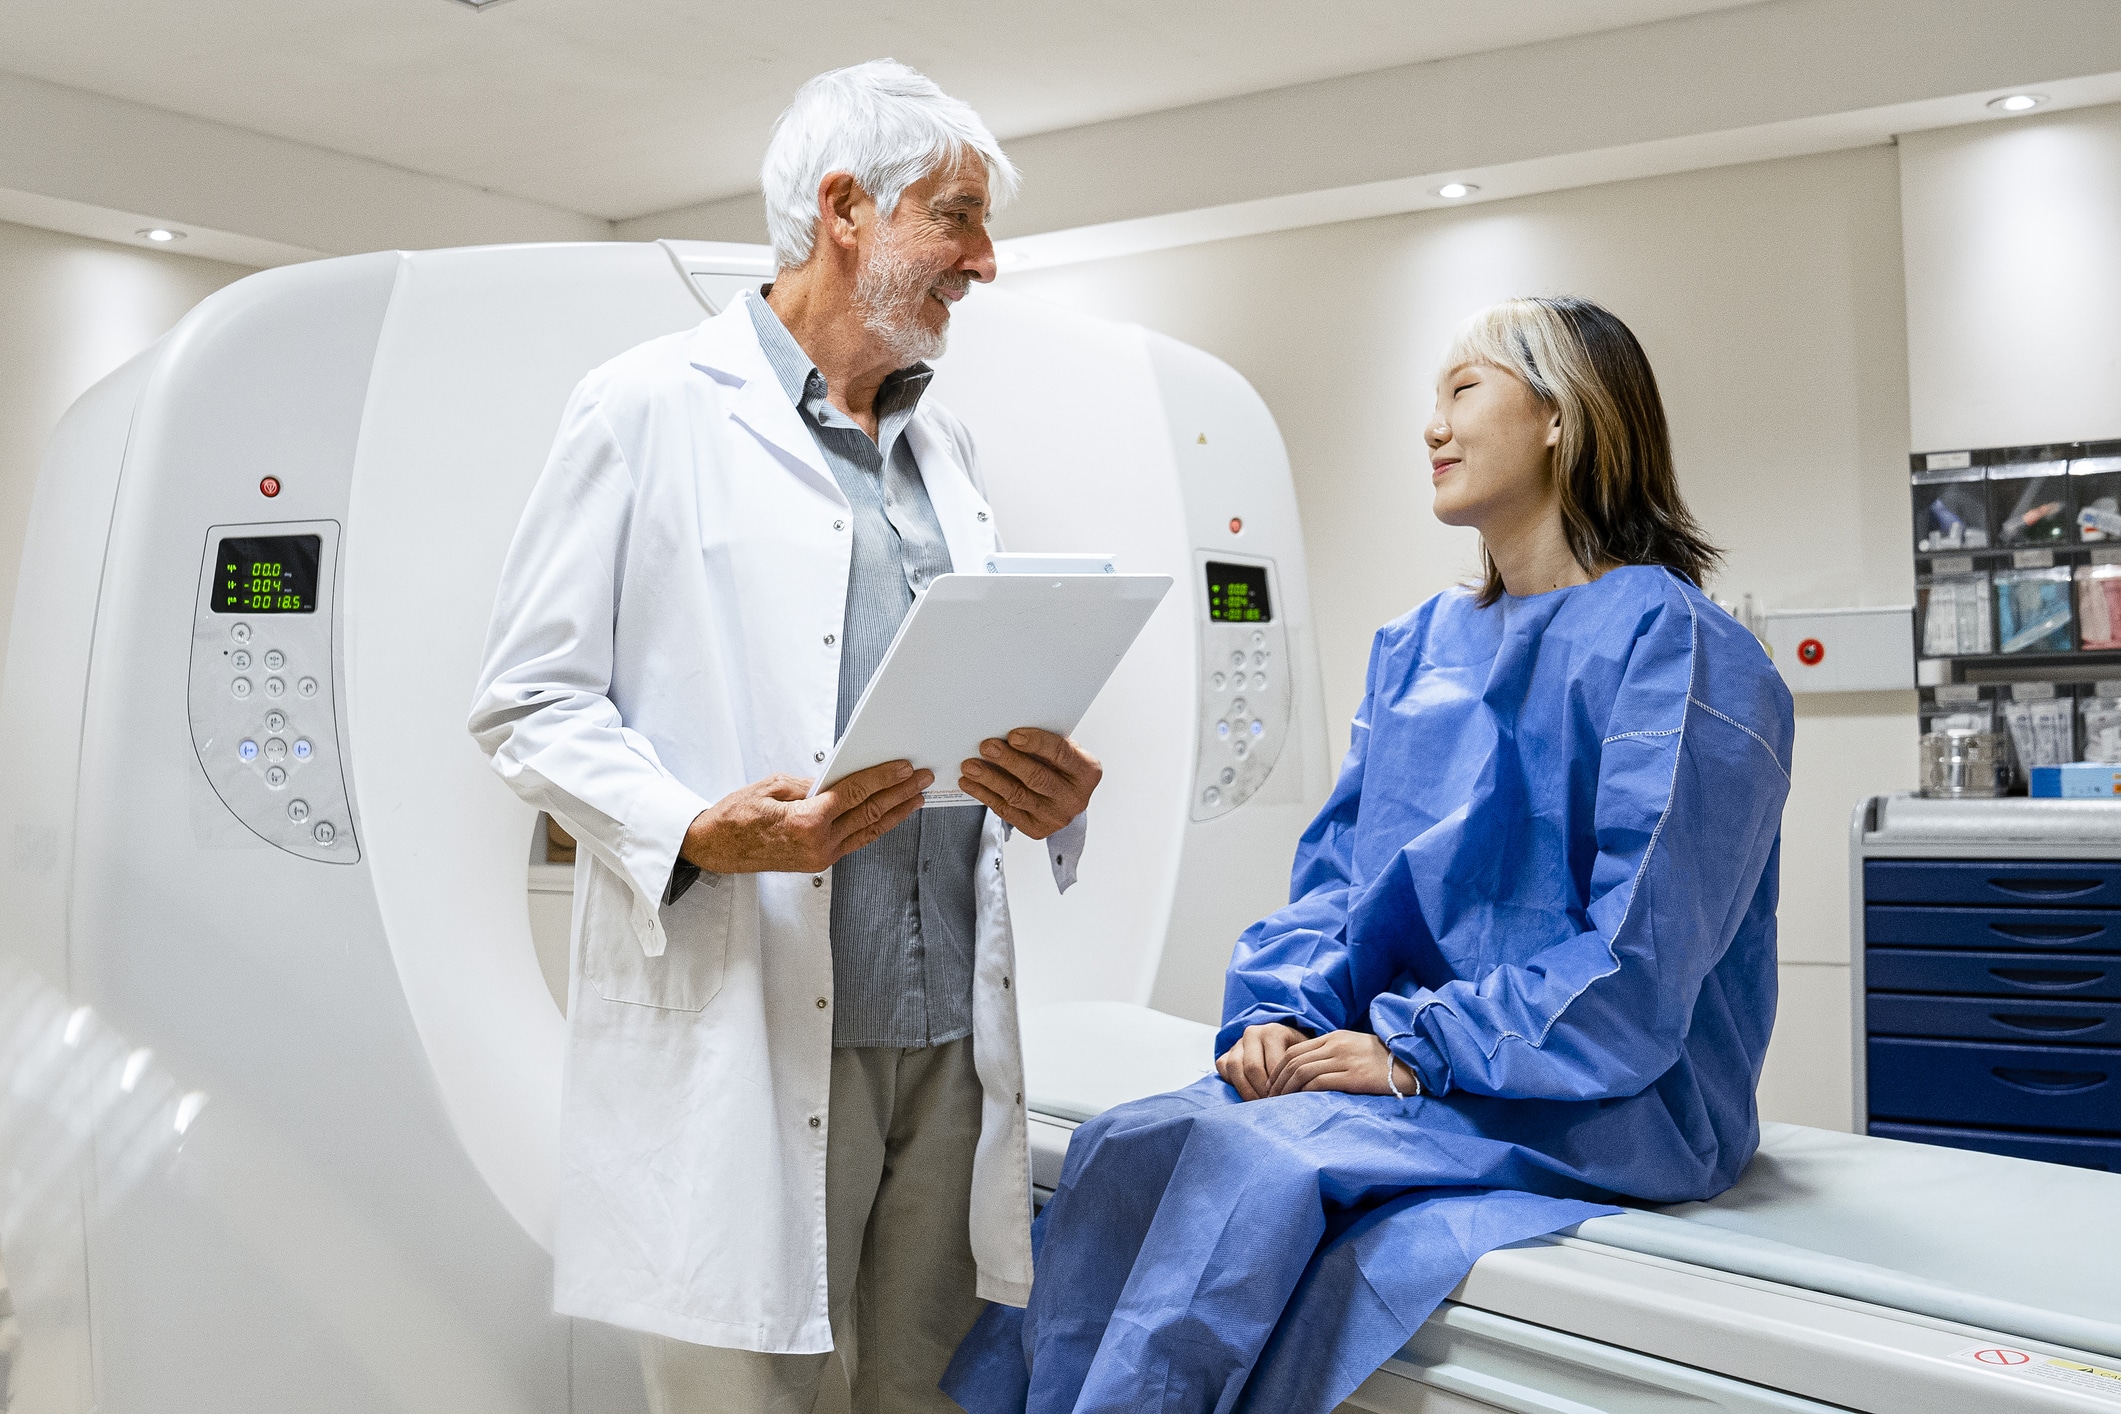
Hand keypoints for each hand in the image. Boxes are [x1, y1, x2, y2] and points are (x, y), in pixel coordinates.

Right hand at [679, 760, 931, 873]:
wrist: (715, 848)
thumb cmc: (736, 816)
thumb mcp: (772, 786)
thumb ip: (809, 784)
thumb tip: (838, 779)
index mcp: (806, 821)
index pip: (855, 795)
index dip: (883, 779)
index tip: (903, 768)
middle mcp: (818, 843)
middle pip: (869, 814)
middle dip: (899, 794)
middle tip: (921, 778)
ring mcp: (821, 856)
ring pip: (868, 832)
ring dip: (896, 813)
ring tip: (917, 797)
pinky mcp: (819, 862)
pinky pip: (856, 842)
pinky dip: (876, 827)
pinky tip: (890, 816)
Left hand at [957, 728, 1101, 838]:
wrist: (1063, 799)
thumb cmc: (1059, 766)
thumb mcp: (1062, 750)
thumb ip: (1044, 742)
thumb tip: (1006, 728)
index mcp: (1087, 771)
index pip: (1062, 754)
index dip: (1037, 743)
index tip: (1013, 735)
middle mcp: (1075, 798)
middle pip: (1038, 777)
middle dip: (1009, 761)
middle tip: (986, 747)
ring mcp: (1056, 817)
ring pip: (1018, 796)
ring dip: (990, 779)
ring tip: (970, 766)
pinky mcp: (1037, 830)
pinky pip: (1006, 811)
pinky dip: (985, 795)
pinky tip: (971, 783)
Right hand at [1215, 1023, 1307, 1100]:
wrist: (1281, 1042)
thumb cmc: (1295, 1053)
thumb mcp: (1303, 1057)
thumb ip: (1300, 1070)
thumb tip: (1299, 1095)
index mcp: (1274, 1032)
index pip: (1274, 1065)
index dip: (1279, 1087)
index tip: (1286, 1103)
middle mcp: (1253, 1033)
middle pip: (1252, 1068)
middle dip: (1262, 1092)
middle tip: (1272, 1108)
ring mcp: (1237, 1043)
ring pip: (1234, 1068)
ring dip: (1246, 1091)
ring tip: (1259, 1106)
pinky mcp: (1225, 1053)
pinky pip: (1224, 1069)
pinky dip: (1233, 1084)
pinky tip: (1246, 1096)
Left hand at [1267, 1030, 1417, 1098]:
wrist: (1413, 1063)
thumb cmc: (1383, 1059)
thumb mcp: (1354, 1047)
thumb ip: (1332, 1052)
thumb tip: (1308, 1067)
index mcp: (1334, 1037)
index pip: (1295, 1049)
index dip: (1278, 1067)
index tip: (1272, 1083)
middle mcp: (1336, 1045)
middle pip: (1294, 1060)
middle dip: (1277, 1079)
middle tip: (1270, 1096)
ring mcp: (1345, 1060)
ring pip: (1303, 1071)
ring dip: (1287, 1088)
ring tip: (1280, 1103)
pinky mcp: (1354, 1076)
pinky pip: (1320, 1082)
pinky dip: (1304, 1092)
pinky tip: (1299, 1102)